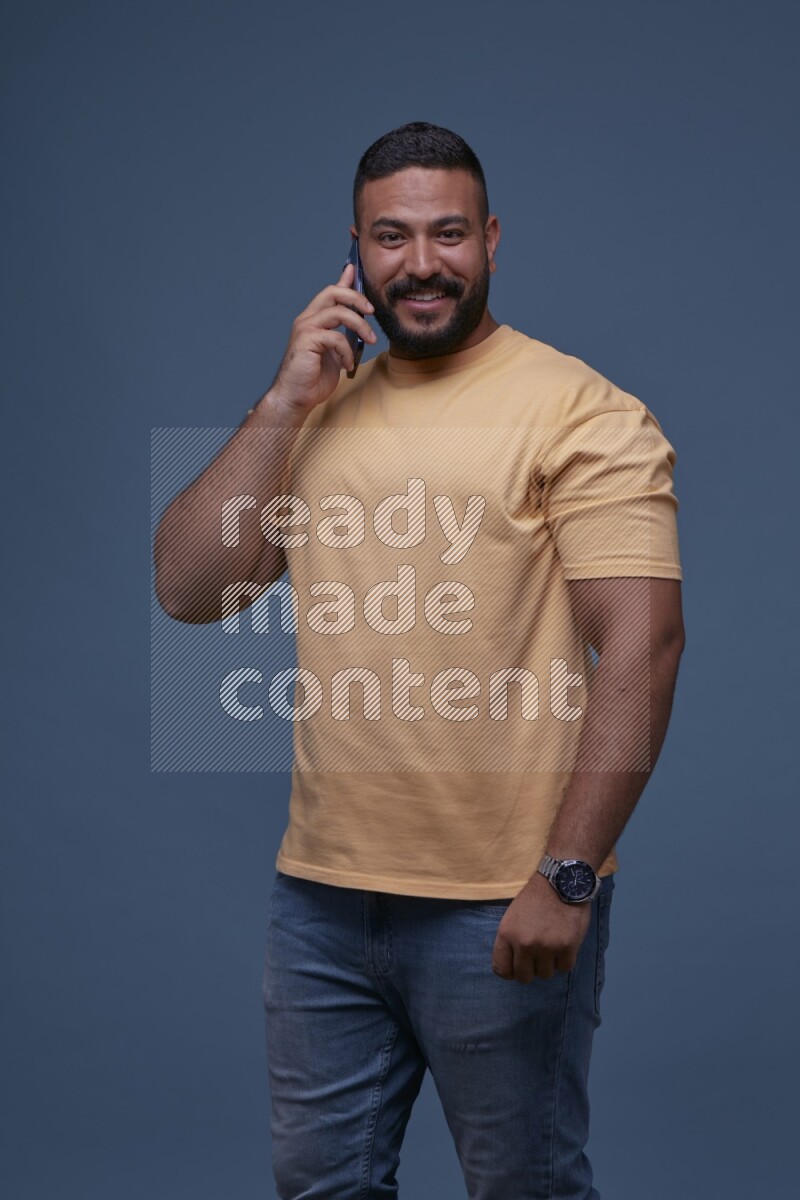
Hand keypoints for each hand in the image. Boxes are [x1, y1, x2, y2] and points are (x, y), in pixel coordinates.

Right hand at [269, 262, 376, 415]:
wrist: (295, 398)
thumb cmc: (313, 378)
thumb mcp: (335, 353)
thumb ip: (343, 337)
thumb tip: (358, 328)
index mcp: (313, 320)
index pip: (330, 292)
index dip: (344, 279)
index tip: (354, 269)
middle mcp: (307, 319)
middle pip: (333, 292)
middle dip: (356, 297)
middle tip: (371, 310)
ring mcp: (305, 329)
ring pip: (338, 312)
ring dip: (360, 325)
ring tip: (370, 341)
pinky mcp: (306, 341)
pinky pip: (335, 337)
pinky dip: (347, 351)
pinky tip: (348, 365)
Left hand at [491, 871, 591, 983]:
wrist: (560, 881)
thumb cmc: (534, 898)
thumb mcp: (512, 917)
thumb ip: (510, 942)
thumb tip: (513, 968)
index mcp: (506, 934)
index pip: (501, 970)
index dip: (510, 971)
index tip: (518, 965)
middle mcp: (524, 944)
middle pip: (524, 977)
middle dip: (530, 969)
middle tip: (538, 956)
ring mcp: (546, 947)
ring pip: (545, 974)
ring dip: (549, 964)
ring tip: (552, 945)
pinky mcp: (567, 947)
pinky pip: (564, 968)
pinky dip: (565, 960)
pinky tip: (564, 945)